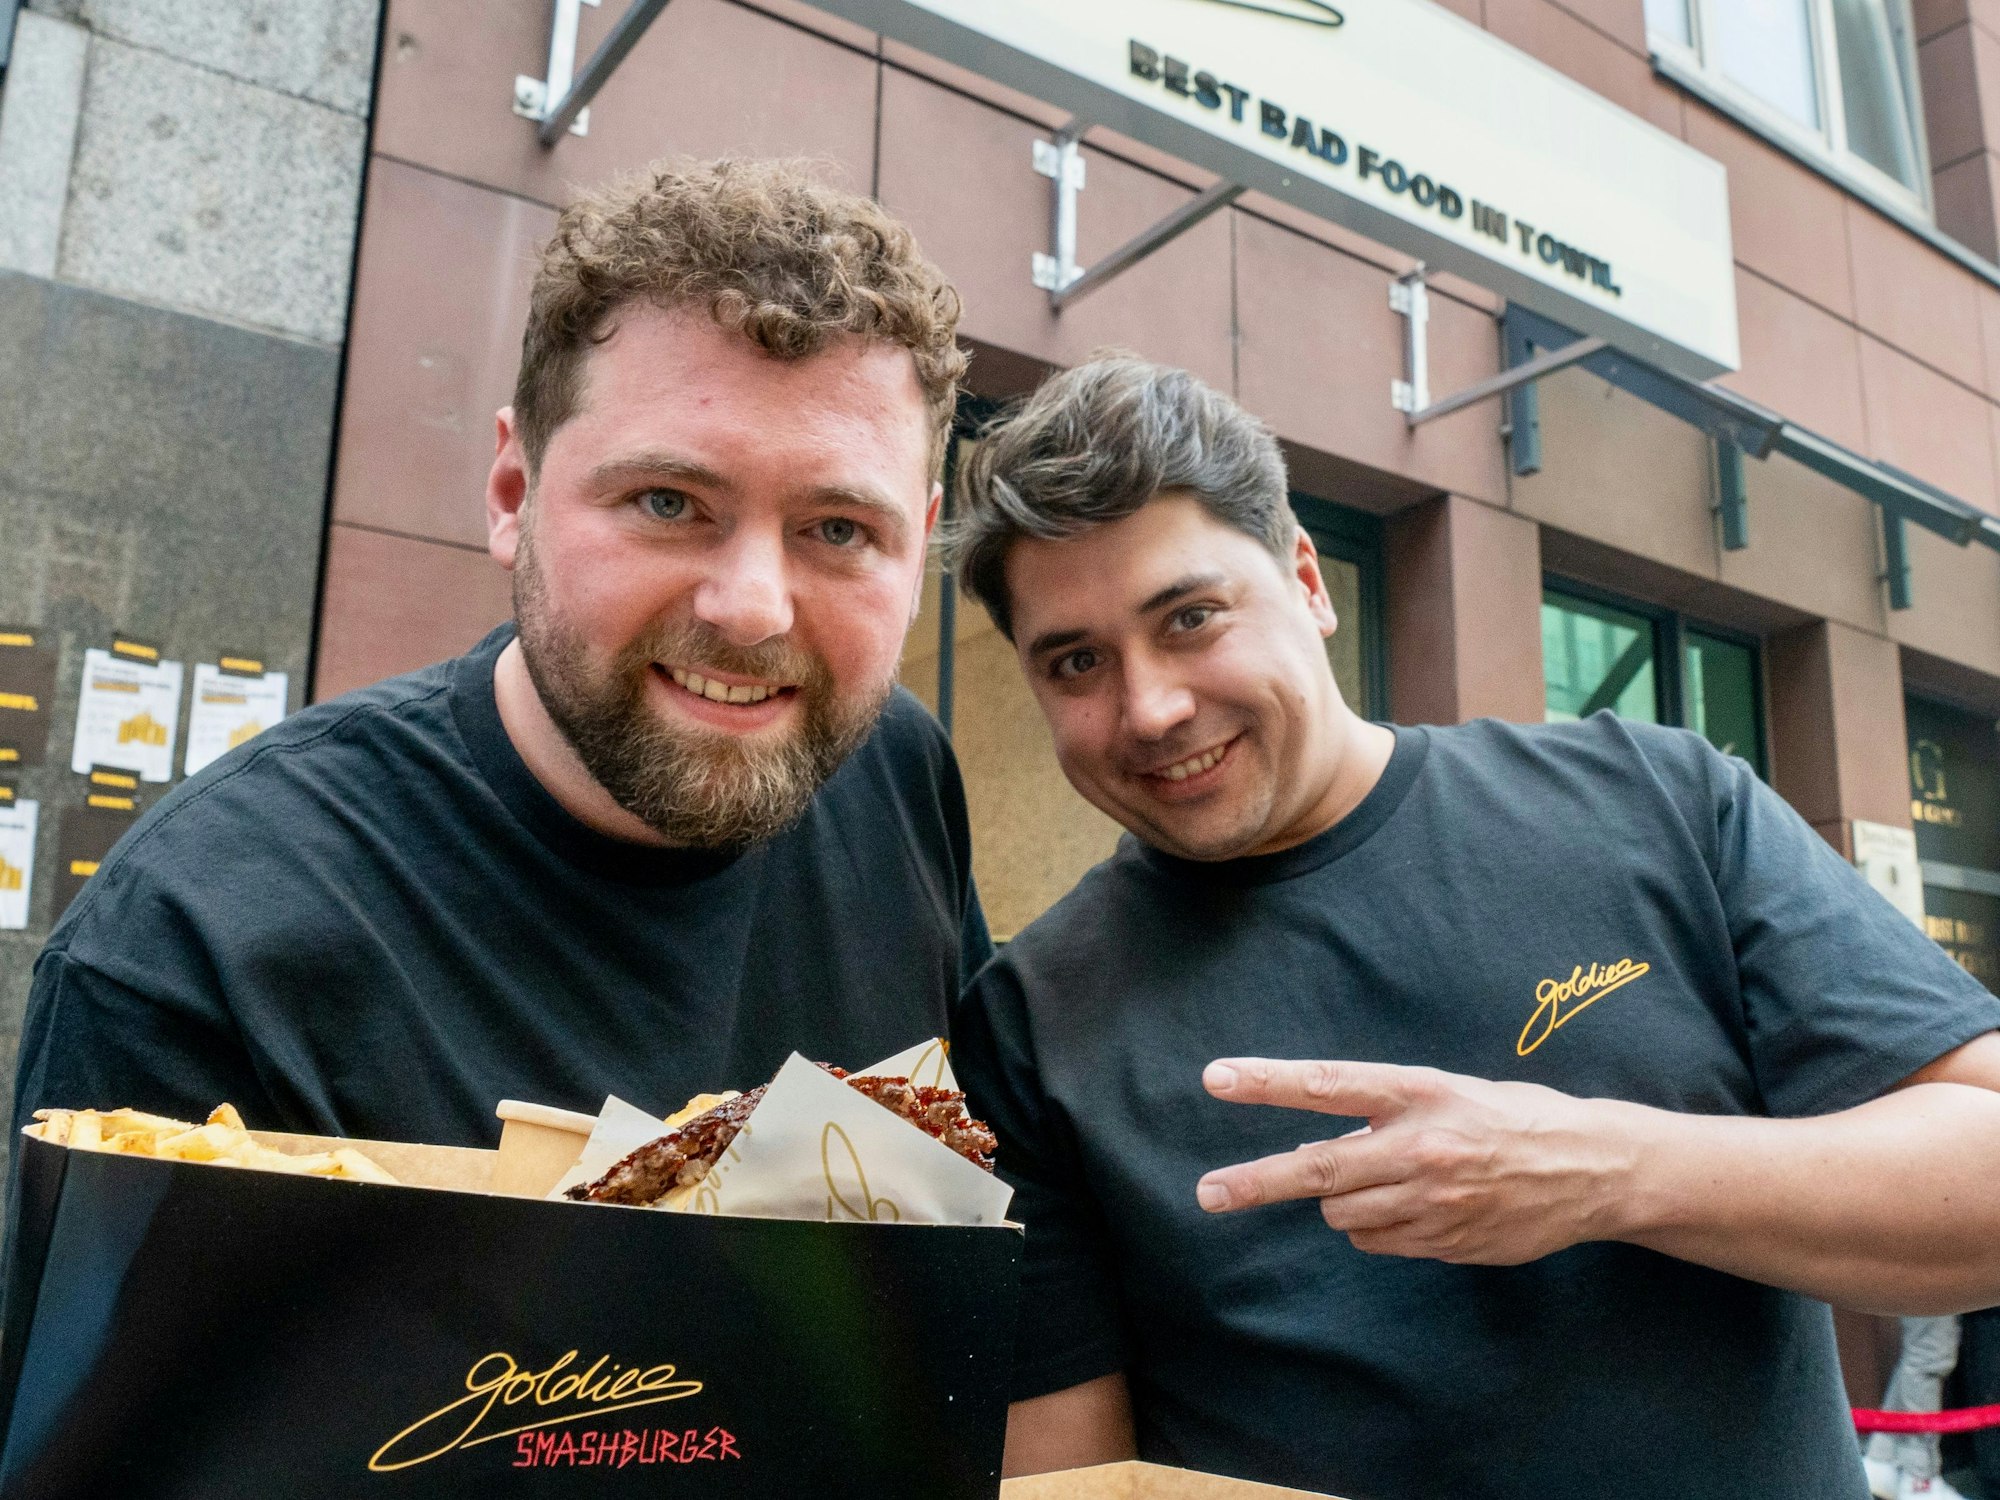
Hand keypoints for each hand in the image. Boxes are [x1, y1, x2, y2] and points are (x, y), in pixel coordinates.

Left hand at [1194, 1058, 1640, 1264]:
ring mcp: (1434, 1200)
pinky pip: (1379, 1242)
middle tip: (1207, 1194)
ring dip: (1344, 1201)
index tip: (1216, 1078)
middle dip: (1255, 1183)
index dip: (1269, 1082)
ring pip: (1343, 1214)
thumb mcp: (1448, 1093)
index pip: (1328, 1084)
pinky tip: (1419, 1208)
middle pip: (1317, 1170)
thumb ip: (1383, 1114)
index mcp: (1421, 1092)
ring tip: (1388, 1180)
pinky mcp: (1446, 1242)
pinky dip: (1379, 1228)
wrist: (1595, 1168)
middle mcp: (1421, 1146)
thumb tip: (1316, 1151)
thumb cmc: (1513, 1116)